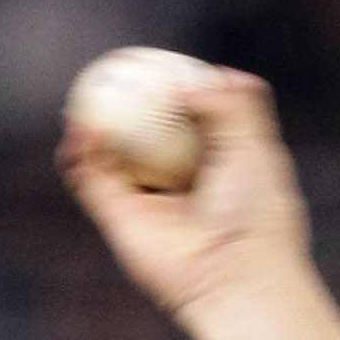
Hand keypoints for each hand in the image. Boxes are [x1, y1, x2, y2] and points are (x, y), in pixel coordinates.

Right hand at [58, 67, 310, 323]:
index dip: (168, 93)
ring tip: (87, 95)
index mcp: (214, 169)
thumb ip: (234, 103)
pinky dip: (82, 151)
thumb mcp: (256, 147)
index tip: (157, 64)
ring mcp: (146, 204)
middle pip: (140, 137)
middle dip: (120, 106)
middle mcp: (177, 187)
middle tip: (111, 72)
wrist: (239, 275)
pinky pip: (90, 178)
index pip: (184, 123)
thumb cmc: (257, 214)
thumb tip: (195, 78)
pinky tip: (85, 127)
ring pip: (107, 156)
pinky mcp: (119, 221)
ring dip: (91, 125)